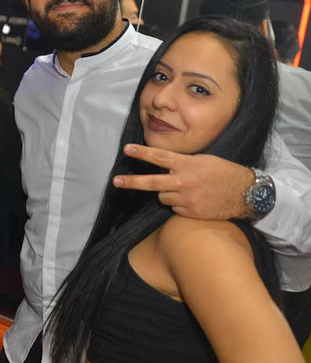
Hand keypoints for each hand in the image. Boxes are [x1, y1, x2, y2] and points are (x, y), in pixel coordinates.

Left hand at [113, 144, 252, 219]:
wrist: (247, 194)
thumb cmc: (224, 173)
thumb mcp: (204, 160)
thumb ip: (182, 163)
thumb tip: (162, 166)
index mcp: (188, 165)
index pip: (159, 157)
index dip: (141, 153)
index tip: (126, 149)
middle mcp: (184, 182)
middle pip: (151, 183)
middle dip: (131, 182)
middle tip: (115, 182)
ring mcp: (187, 199)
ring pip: (162, 197)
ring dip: (167, 193)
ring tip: (185, 189)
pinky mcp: (190, 213)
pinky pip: (174, 208)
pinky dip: (178, 204)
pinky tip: (193, 200)